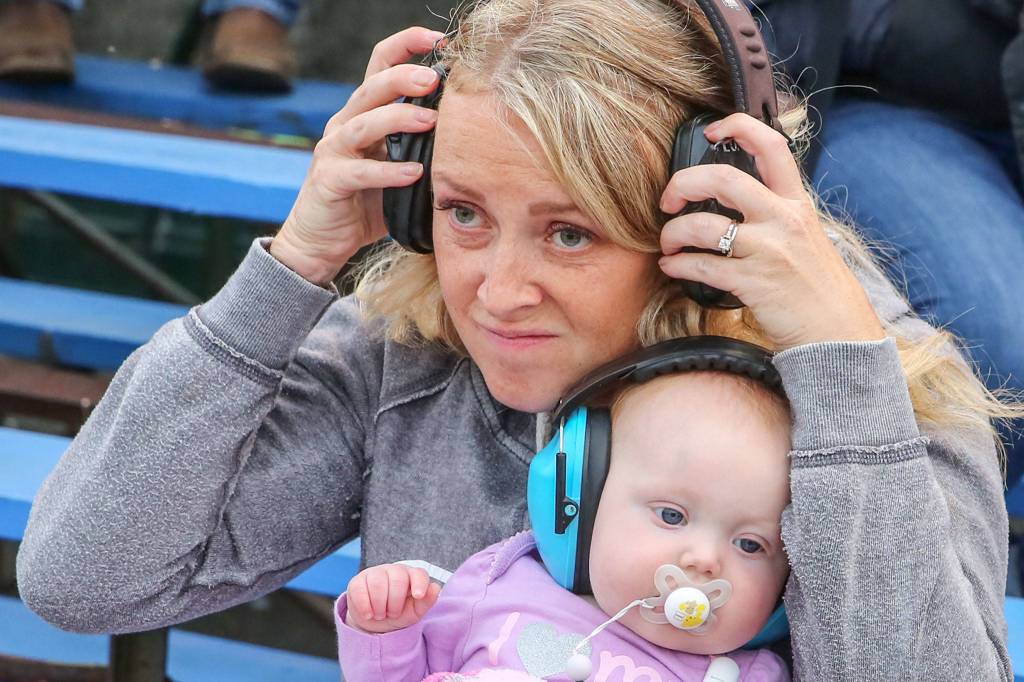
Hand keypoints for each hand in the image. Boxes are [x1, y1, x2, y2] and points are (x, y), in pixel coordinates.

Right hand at [271, 27, 444, 284]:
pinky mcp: (329, 181)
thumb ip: (422, 149)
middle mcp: (345, 125)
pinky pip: (359, 172)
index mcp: (363, 114)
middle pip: (372, 88)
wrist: (321, 242)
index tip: (439, 39)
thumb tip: (471, 135)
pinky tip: (414, 172)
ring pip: (364, 123)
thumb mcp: (398, 169)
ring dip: (400, 118)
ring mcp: (333, 151)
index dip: (406, 46)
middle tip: (435, 77)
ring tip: (432, 121)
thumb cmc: (365, 204)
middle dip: (404, 76)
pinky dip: (388, 171)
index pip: (380, 66)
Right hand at [345, 563, 441, 633]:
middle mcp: (394, 570)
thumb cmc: (398, 613)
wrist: (374, 621)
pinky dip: (364, 606)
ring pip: (378, 582)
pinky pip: (359, 589)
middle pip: (398, 579)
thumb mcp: (414, 612)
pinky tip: (368, 614)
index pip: (418, 574)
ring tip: (380, 614)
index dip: (419, 583)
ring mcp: (375, 573)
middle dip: (395, 602)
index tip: (418, 595)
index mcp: (411, 576)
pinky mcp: (357, 581)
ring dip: (380, 605)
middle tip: (392, 614)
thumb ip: (427, 601)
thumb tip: (435, 588)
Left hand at [658, 113, 885, 349]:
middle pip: (722, 178)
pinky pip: (700, 265)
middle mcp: (782, 219)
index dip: (738, 127)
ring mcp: (768, 250)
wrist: (837, 332)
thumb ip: (776, 213)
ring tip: (668, 242)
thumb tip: (735, 200)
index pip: (771, 145)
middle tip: (669, 199)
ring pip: (702, 225)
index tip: (712, 131)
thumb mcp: (805, 237)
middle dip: (683, 184)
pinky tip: (672, 266)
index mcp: (795, 203)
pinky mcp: (751, 282)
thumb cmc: (816, 287)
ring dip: (673, 232)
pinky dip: (677, 264)